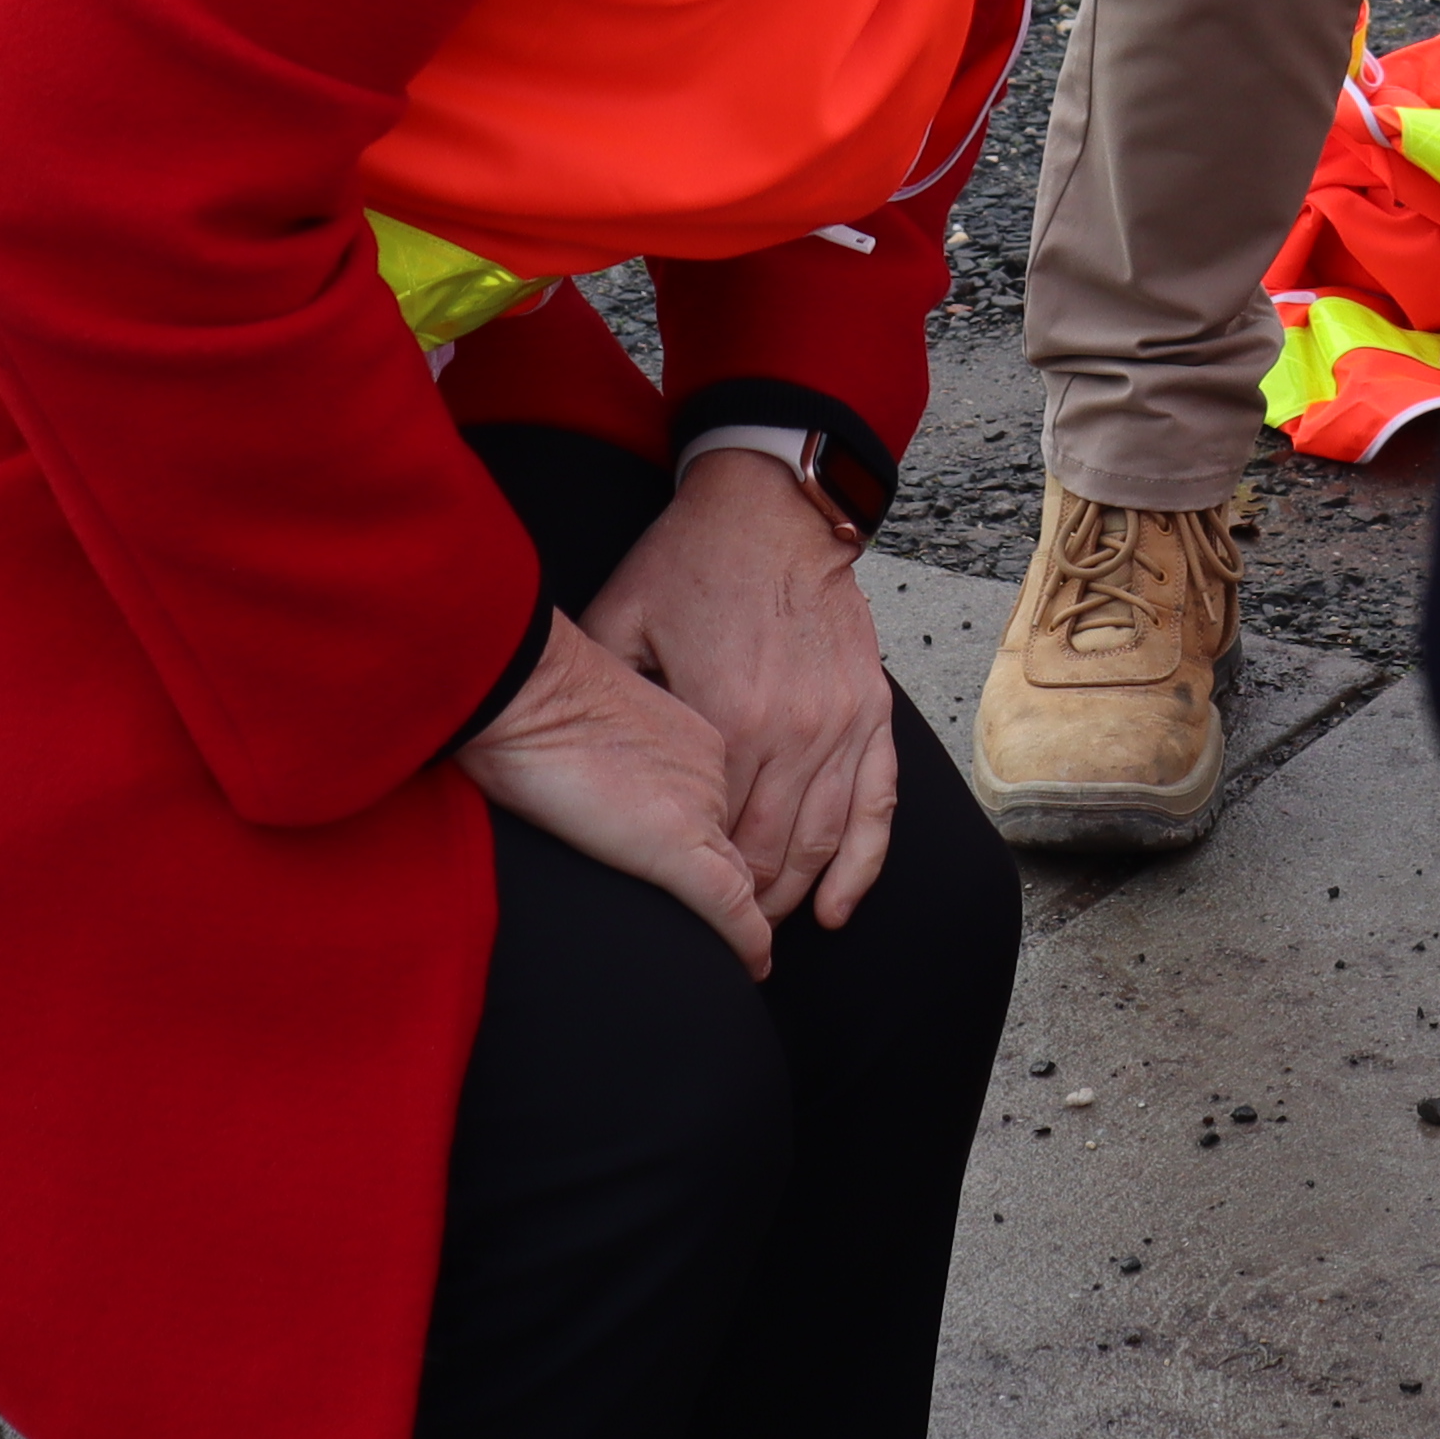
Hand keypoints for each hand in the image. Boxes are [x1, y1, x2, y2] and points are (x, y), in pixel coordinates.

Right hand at [455, 622, 775, 978]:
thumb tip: (594, 784)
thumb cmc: (530, 699)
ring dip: (742, 922)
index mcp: (693, 740)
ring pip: (736, 878)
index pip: (720, 808)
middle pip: (735, 847)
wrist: (522, 686)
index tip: (710, 877)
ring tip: (739, 959)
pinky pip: (728, 905)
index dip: (718, 848)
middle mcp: (712, 773)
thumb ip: (612, 755)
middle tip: (735, 935)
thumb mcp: (586, 723)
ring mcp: (699, 808)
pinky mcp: (676, 845)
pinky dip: (746, 941)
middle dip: (740, 891)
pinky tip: (752, 967)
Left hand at [581, 448, 902, 932]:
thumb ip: (603, 691)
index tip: (671, 909)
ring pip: (822, 842)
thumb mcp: (620, 618)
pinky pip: (877, 807)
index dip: (690, 882)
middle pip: (768, 853)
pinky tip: (837, 907)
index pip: (709, 835)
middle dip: (742, 904)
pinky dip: (860, 865)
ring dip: (793, 894)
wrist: (771, 505)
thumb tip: (561, 745)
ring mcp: (838, 724)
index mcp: (726, 716)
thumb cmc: (690, 560)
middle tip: (715, 933)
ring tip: (763, 923)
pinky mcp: (870, 711)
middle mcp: (792, 732)